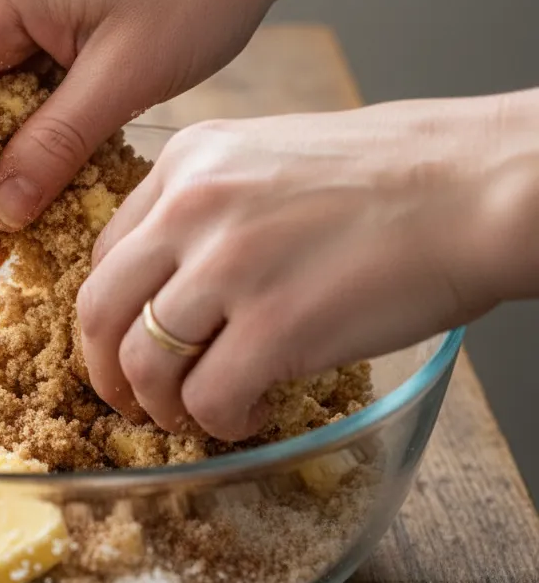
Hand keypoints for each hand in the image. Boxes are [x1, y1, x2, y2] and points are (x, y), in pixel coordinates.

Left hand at [77, 93, 534, 439]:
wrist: (481, 184)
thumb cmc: (393, 175)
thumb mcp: (270, 159)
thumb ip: (211, 207)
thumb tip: (176, 281)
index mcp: (187, 160)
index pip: (107, 254)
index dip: (110, 315)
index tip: (127, 346)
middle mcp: (192, 205)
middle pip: (100, 309)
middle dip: (107, 372)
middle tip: (133, 402)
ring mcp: (230, 264)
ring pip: (143, 363)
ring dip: (161, 407)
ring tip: (196, 416)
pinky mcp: (277, 324)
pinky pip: (208, 400)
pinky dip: (220, 423)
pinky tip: (253, 415)